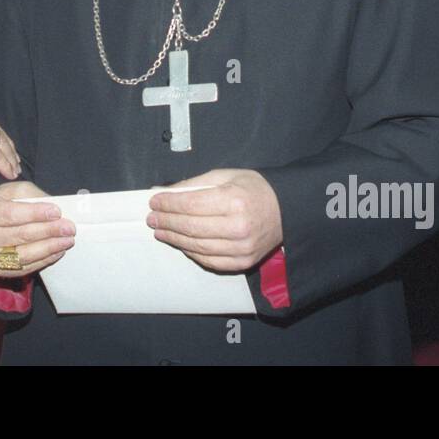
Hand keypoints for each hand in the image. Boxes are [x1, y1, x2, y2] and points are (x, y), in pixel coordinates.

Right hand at [0, 181, 74, 278]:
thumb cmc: (9, 202)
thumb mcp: (18, 191)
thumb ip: (34, 197)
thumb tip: (55, 210)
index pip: (9, 214)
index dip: (34, 214)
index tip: (56, 212)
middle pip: (17, 236)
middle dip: (47, 231)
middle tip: (69, 227)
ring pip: (22, 255)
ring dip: (48, 248)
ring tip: (67, 240)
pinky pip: (23, 268)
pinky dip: (43, 260)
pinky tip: (57, 251)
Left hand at [147, 169, 282, 272]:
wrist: (286, 210)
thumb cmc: (254, 189)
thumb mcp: (226, 176)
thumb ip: (194, 184)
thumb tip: (165, 192)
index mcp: (234, 200)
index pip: (191, 204)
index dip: (169, 204)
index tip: (154, 201)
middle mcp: (238, 227)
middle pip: (191, 227)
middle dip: (167, 222)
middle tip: (152, 218)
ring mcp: (241, 248)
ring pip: (197, 247)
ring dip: (174, 239)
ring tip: (161, 231)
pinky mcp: (243, 262)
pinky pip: (209, 261)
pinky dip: (191, 252)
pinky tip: (181, 243)